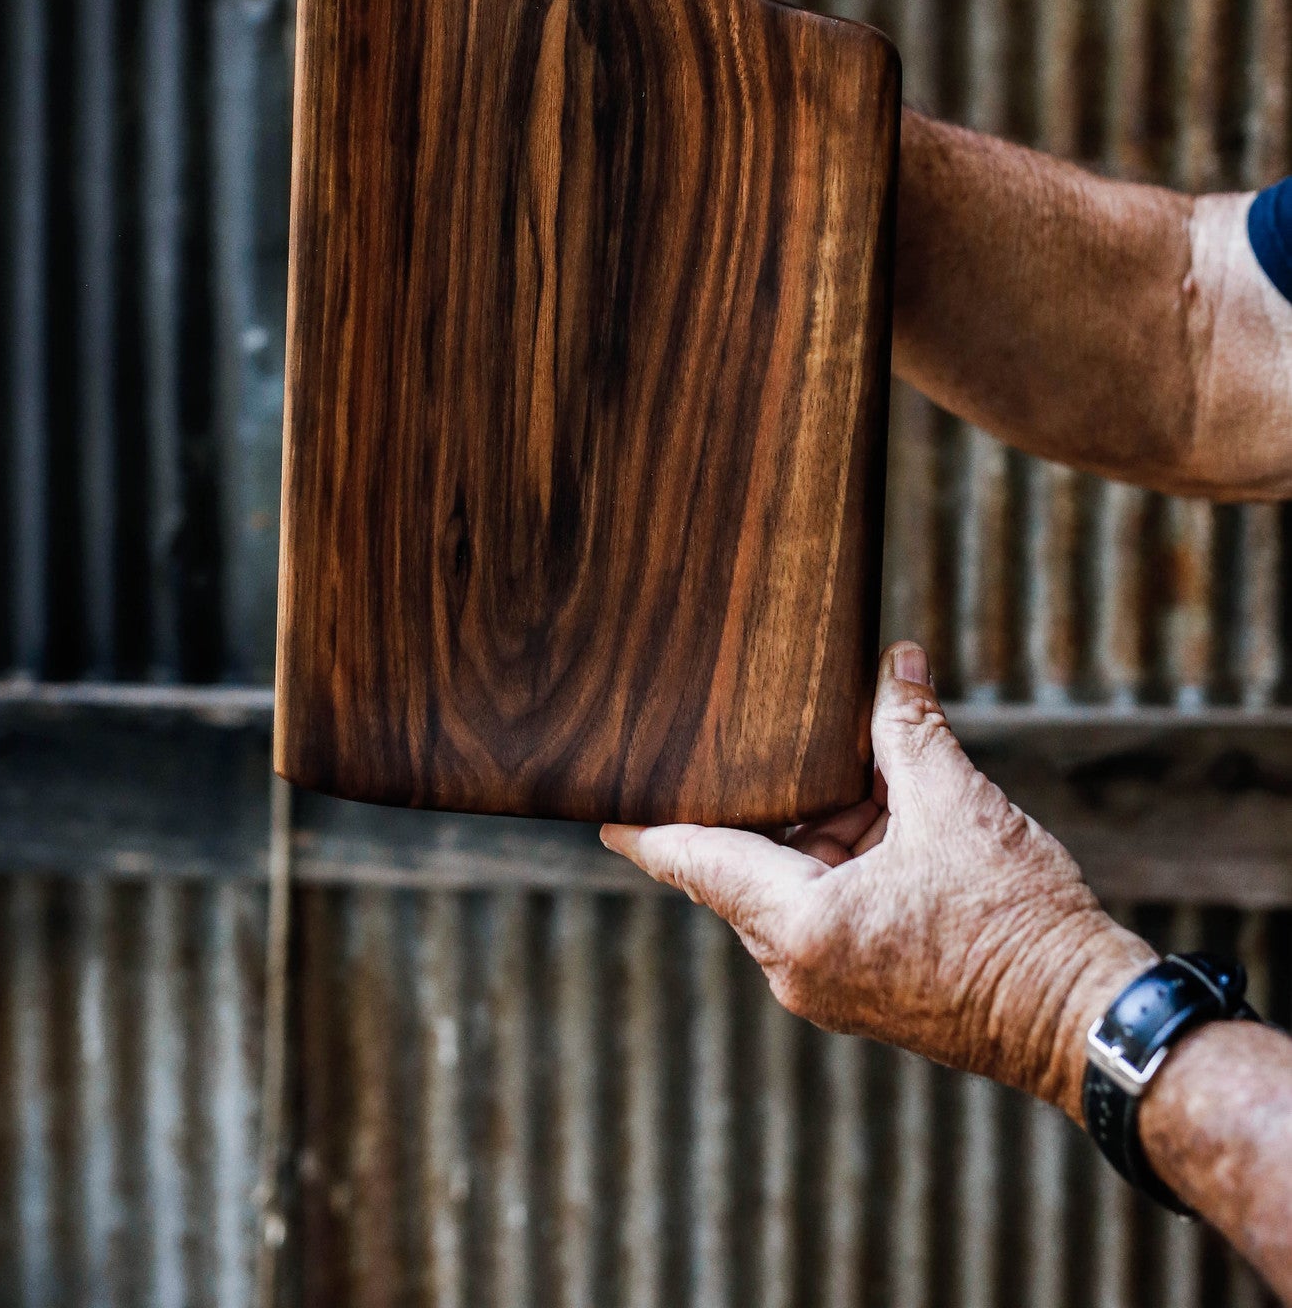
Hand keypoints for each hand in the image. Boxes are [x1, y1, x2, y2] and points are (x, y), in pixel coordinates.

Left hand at [602, 644, 1154, 1119]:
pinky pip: (833, 906)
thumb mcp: (960, 807)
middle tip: (764, 728)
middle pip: (750, 862)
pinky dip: (851, 854)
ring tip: (865, 759)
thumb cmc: (1019, 929)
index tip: (598, 807)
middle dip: (772, 795)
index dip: (646, 828)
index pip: (695, 860)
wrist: (1084, 1021)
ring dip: (826, 820)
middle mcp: (801, 967)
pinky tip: (888, 804)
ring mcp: (834, 983)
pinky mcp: (869, 987)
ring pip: (798, 879)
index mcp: (801, 927)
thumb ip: (909, 729)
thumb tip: (896, 661)